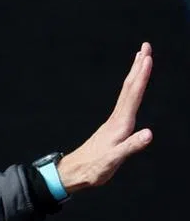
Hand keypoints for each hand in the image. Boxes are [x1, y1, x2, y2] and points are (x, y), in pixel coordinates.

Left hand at [57, 42, 153, 192]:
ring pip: (126, 93)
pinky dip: (131, 89)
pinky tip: (132, 90)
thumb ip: (130, 147)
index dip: (141, 76)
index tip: (147, 57)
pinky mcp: (111, 128)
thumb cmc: (92, 170)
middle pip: (129, 88)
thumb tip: (148, 134)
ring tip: (141, 58)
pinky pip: (125, 102)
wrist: (72, 174)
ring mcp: (113, 122)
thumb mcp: (113, 161)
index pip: (133, 95)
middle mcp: (116, 119)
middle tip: (146, 45)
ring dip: (135, 74)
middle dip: (138, 66)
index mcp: (120, 125)